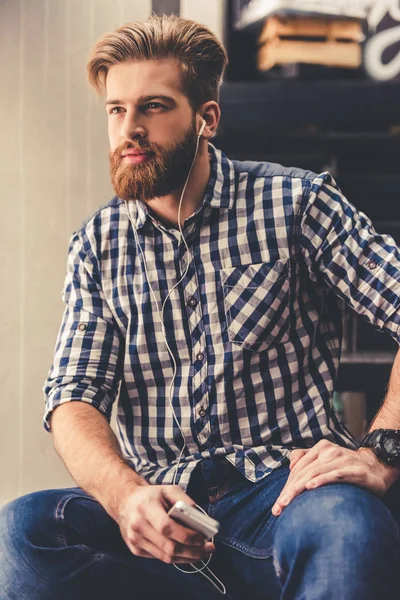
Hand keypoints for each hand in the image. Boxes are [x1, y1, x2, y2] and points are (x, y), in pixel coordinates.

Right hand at [116, 484, 214, 563]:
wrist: (125, 502)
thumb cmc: (151, 495)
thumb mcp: (168, 490)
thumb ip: (184, 501)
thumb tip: (200, 518)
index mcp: (146, 508)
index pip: (167, 527)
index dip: (187, 536)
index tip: (203, 538)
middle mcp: (138, 526)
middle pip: (169, 547)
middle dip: (192, 551)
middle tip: (209, 549)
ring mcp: (135, 540)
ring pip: (165, 557)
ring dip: (187, 557)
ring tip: (202, 553)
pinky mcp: (135, 550)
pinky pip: (160, 558)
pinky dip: (176, 557)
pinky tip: (186, 553)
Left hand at [271, 440, 399, 516]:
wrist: (377, 466)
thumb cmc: (346, 466)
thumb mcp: (326, 459)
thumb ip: (306, 458)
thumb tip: (290, 465)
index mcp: (320, 448)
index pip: (298, 468)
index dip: (286, 486)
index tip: (277, 505)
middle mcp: (329, 451)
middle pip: (304, 472)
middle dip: (288, 491)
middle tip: (278, 508)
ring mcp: (342, 459)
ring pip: (315, 473)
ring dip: (298, 489)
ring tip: (287, 502)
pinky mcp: (354, 470)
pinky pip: (335, 474)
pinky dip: (321, 480)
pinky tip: (310, 487)